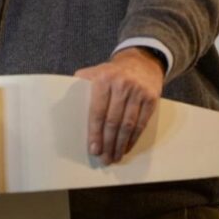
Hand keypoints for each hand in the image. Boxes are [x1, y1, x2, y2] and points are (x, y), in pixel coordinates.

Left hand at [74, 47, 164, 164]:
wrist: (142, 60)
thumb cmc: (114, 71)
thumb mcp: (97, 70)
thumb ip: (82, 84)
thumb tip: (66, 103)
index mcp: (104, 78)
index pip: (98, 111)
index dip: (95, 133)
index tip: (93, 149)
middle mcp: (122, 84)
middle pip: (113, 121)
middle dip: (108, 143)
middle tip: (104, 158)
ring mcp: (138, 91)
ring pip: (128, 125)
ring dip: (121, 144)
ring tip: (115, 157)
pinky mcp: (152, 98)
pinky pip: (142, 123)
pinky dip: (134, 138)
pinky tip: (127, 147)